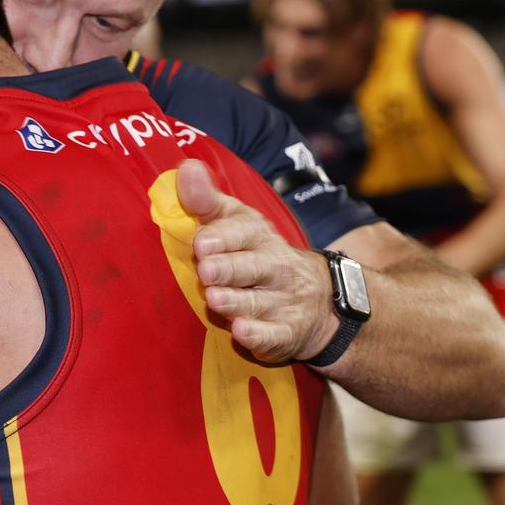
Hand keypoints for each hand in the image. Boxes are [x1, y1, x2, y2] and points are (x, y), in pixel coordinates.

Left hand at [176, 159, 337, 361]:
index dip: (224, 237)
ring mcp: (283, 301)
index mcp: (259, 236)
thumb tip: (185, 168)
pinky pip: (274, 336)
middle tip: (206, 270)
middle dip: (229, 268)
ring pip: (258, 302)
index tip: (201, 242)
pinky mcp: (286, 333)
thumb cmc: (256, 254)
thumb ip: (207, 200)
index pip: (244, 232)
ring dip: (237, 302)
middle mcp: (275, 267)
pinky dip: (259, 336)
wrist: (319, 299)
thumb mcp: (237, 223)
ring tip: (215, 299)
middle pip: (252, 267)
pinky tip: (243, 332)